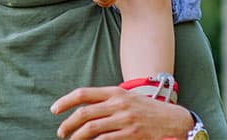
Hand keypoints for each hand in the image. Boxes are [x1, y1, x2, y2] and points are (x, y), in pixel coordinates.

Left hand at [51, 86, 192, 138]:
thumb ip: (107, 101)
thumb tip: (82, 108)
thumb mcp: (126, 98)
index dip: (65, 101)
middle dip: (67, 124)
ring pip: (91, 128)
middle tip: (60, 132)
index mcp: (115, 91)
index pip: (83, 94)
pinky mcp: (131, 134)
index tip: (54, 110)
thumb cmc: (146, 109)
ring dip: (77, 136)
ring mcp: (125, 119)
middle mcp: (118, 103)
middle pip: (84, 113)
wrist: (172, 119)